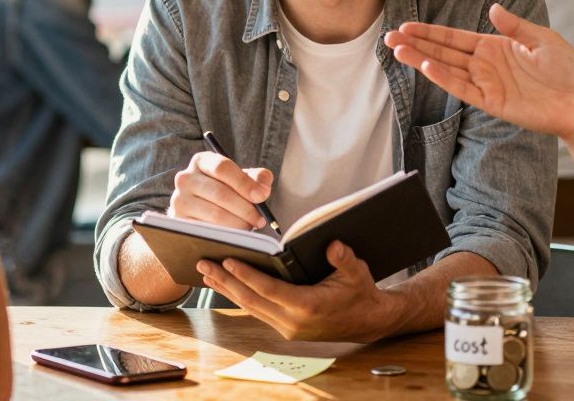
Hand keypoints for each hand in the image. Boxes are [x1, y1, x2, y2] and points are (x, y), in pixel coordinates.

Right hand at [169, 151, 273, 230]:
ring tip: (250, 226)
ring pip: (215, 214)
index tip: (261, 196)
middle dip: (245, 208)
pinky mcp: (179, 221)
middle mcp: (185, 178)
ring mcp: (179, 200)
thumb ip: (258, 178)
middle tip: (260, 219)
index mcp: (202, 161)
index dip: (244, 182)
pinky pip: (207, 230)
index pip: (222, 167)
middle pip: (220, 193)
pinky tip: (235, 234)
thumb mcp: (242, 179)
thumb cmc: (226, 191)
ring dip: (238, 223)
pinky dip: (225, 234)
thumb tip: (263, 189)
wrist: (200, 210)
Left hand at [198, 241, 400, 341]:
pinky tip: (226, 286)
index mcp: (307, 306)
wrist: (368, 321)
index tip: (228, 261)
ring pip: (250, 307)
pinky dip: (239, 297)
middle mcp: (293, 321)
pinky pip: (257, 311)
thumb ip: (343, 259)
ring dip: (227, 290)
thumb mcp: (357, 272)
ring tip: (207, 273)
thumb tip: (333, 245)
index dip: (246, 275)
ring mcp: (287, 328)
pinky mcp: (285, 328)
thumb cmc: (360, 293)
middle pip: (251, 299)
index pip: (268, 289)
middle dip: (225, 281)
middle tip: (204, 263)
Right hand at [384, 3, 573, 139]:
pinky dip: (444, 78)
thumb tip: (493, 8)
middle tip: (388, 37)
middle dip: (416, 44)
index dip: (430, 32)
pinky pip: (462, 89)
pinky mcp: (492, 102)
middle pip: (443, 52)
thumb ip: (515, 26)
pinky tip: (425, 67)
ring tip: (397, 50)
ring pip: (446, 69)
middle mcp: (485, 65)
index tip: (406, 26)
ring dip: (421, 60)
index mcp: (494, 47)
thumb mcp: (541, 38)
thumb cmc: (567, 69)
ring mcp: (486, 84)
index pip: (454, 37)